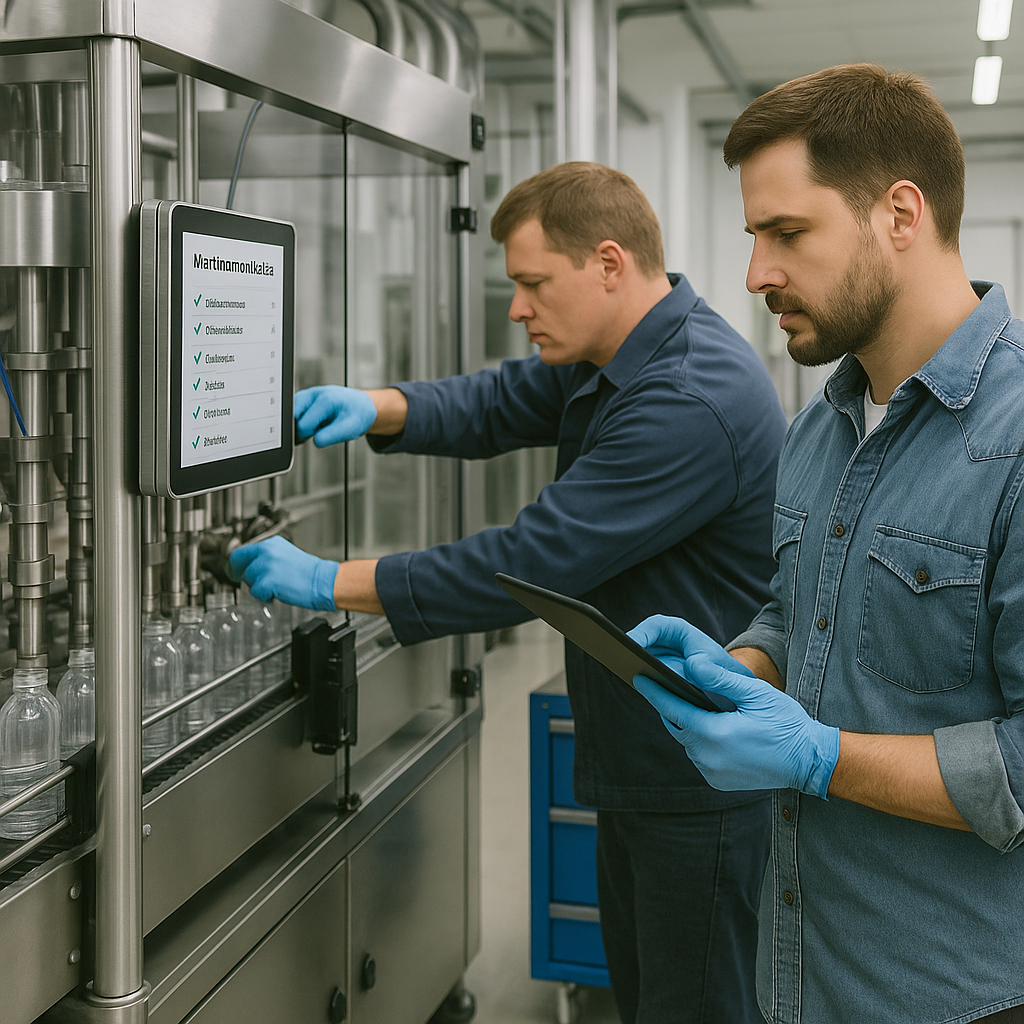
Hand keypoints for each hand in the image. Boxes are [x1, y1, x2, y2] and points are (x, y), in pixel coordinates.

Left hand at [228, 536, 337, 610]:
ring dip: (259, 588)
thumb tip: (251, 567)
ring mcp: (266, 566)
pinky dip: (265, 597)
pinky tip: (278, 594)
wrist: (323, 581)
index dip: (236, 564)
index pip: (241, 552)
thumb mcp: (286, 556)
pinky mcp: (266, 582)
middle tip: (260, 584)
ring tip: (276, 588)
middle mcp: (266, 552)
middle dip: (250, 578)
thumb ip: (268, 558)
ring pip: (248, 581)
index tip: (234, 571)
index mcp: (271, 544)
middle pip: (242, 568)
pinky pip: (256, 593)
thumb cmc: (309, 573)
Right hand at [295, 385, 376, 445]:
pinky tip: (312, 424)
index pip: (302, 424)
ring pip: (290, 412)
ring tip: (314, 428)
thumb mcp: (350, 429)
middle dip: (298, 429)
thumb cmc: (357, 415)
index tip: (312, 439)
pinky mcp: (305, 399)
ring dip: (297, 424)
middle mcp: (314, 394)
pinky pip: (294, 411)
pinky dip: (299, 420)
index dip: (305, 436)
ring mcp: (308, 395)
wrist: (361, 406)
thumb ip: (332, 436)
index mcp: (326, 400)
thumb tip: (316, 442)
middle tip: (312, 433)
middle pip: (291, 415)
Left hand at [628, 616, 838, 796]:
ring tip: (691, 704)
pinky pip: (699, 756)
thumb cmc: (785, 723)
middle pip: (678, 725)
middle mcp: (707, 757)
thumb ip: (719, 679)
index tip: (638, 677)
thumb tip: (690, 664)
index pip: (673, 708)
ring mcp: (711, 772)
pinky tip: (712, 728)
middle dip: (672, 706)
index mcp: (714, 734)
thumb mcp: (755, 693)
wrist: (809, 762)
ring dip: (689, 725)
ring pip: (688, 742)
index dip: (654, 691)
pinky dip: (701, 741)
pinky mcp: (717, 781)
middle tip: (665, 685)